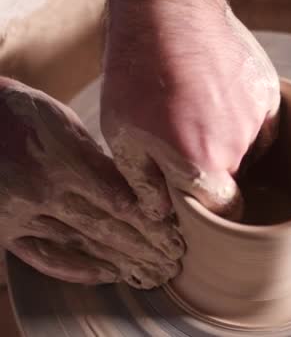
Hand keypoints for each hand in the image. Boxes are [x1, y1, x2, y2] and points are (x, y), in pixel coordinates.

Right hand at [0, 77, 183, 288]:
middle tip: (173, 262)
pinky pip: (46, 258)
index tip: (176, 234)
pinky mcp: (6, 230)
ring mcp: (23, 214)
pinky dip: (80, 270)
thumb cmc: (20, 112)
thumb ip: (96, 158)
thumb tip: (134, 188)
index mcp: (65, 160)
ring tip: (152, 274)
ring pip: (82, 246)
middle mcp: (45, 191)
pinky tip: (109, 275)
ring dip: (122, 262)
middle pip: (107, 227)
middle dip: (145, 247)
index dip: (151, 222)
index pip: (120, 201)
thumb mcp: (64, 123)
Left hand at [101, 0, 279, 218]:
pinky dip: (244, 119)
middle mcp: (237, 148)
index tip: (203, 199)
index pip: (227, 209)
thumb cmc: (136, 72)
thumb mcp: (121, 133)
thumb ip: (144, 181)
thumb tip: (160, 212)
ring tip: (199, 111)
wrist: (166, 12)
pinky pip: (262, 121)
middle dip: (212, 168)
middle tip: (183, 138)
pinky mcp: (267, 92)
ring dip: (228, 141)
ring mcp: (256, 118)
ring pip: (248, 148)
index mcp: (201, 165)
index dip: (215, 209)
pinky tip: (220, 99)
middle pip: (233, 176)